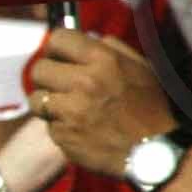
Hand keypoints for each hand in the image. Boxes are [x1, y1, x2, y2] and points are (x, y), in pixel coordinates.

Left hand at [22, 30, 176, 177]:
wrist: (155, 153)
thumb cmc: (151, 108)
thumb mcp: (140, 68)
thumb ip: (111, 49)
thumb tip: (86, 38)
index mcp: (104, 60)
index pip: (58, 38)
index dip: (56, 48)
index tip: (59, 56)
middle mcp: (84, 82)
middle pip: (40, 69)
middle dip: (47, 76)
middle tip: (58, 84)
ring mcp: (71, 111)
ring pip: (36, 98)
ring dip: (47, 103)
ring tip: (66, 108)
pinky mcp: (63, 135)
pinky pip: (49, 125)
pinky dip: (60, 127)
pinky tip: (79, 129)